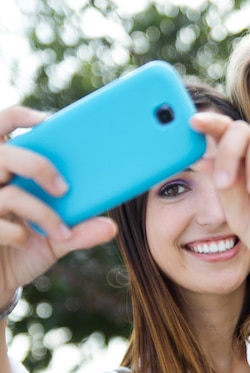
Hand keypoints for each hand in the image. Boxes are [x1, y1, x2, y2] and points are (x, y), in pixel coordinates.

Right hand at [0, 106, 116, 304]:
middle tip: (63, 187)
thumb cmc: (22, 251)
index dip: (18, 117)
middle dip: (38, 166)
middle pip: (5, 154)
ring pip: (11, 194)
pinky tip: (26, 242)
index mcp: (6, 170)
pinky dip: (20, 235)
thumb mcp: (55, 240)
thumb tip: (111, 227)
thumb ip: (78, 231)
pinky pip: (0, 225)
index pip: (2, 128)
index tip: (45, 120)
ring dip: (42, 212)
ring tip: (59, 229)